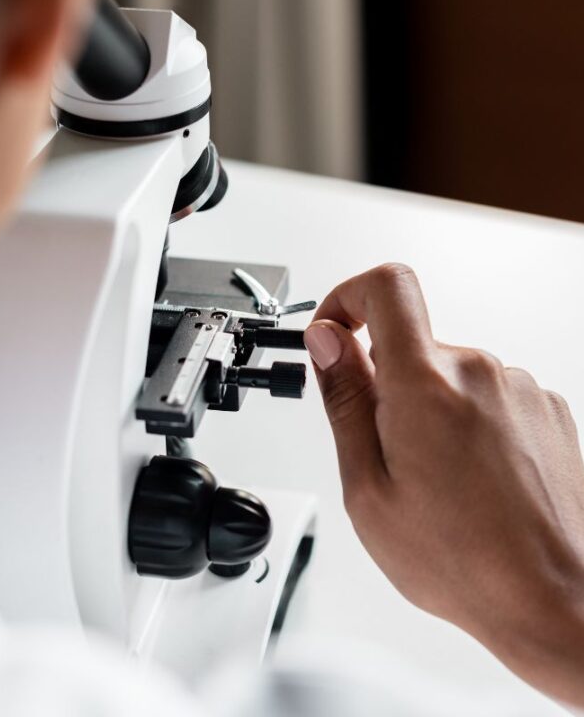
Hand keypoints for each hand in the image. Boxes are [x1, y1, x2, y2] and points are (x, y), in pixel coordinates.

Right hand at [304, 264, 583, 707]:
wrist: (556, 598)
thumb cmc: (464, 560)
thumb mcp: (369, 488)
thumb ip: (345, 400)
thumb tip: (328, 344)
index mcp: (426, 385)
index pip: (386, 286)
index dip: (348, 297)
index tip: (335, 332)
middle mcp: (479, 372)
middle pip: (411, 344)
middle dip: (385, 386)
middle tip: (388, 453)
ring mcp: (518, 388)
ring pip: (447, 376)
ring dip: (428, 412)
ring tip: (437, 481)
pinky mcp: (544, 407)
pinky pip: (485, 396)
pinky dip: (467, 424)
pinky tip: (472, 481)